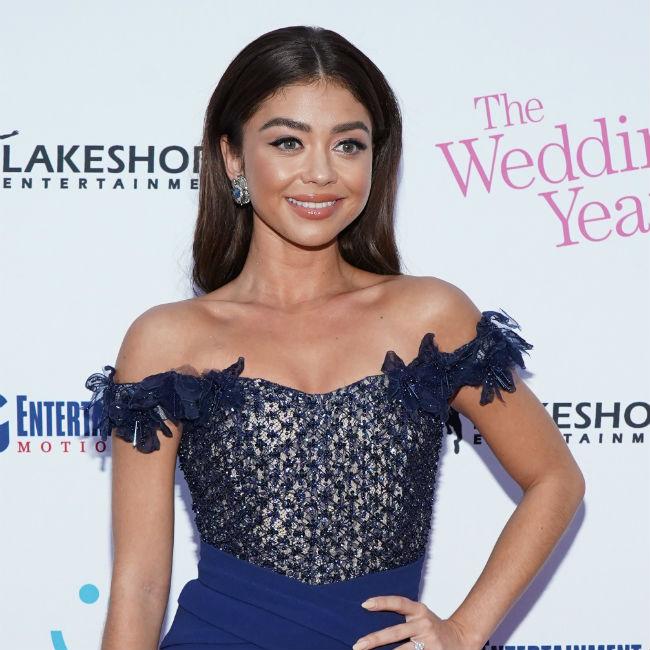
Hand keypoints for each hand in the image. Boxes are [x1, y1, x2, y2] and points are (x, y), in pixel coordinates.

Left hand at [351, 595, 476, 649]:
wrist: (461, 639)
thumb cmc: (433, 627)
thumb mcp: (420, 615)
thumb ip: (404, 616)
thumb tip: (373, 615)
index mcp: (419, 610)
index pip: (399, 603)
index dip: (382, 602)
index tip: (364, 604)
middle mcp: (423, 624)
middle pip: (395, 632)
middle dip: (374, 640)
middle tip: (357, 645)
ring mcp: (428, 642)